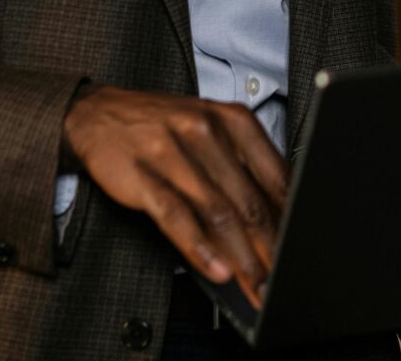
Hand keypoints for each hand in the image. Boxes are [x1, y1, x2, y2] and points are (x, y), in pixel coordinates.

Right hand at [62, 84, 287, 308]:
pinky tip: (217, 271)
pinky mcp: (143, 176)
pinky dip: (200, 249)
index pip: (275, 175)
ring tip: (256, 286)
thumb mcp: (212, 130)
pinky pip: (177, 218)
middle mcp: (206, 131)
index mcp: (233, 119)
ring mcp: (173, 153)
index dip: (292, 219)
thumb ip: (245, 166)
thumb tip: (279, 216)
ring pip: (218, 214)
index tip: (302, 248)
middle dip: (271, 248)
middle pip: (249, 201)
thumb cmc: (163, 127)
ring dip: (242, 258)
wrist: (98, 114)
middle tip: (284, 278)